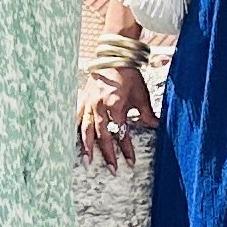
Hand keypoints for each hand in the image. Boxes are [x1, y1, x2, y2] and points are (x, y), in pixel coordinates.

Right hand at [76, 37, 156, 168]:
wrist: (114, 56)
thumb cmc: (129, 75)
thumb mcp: (141, 95)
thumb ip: (146, 114)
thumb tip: (155, 126)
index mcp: (115, 106)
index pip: (121, 133)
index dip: (126, 149)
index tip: (130, 162)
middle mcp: (100, 107)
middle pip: (103, 136)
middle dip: (107, 154)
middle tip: (112, 169)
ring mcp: (89, 103)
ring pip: (86, 129)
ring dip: (87, 146)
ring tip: (87, 161)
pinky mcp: (83, 98)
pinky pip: (77, 116)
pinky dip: (75, 128)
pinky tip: (71, 138)